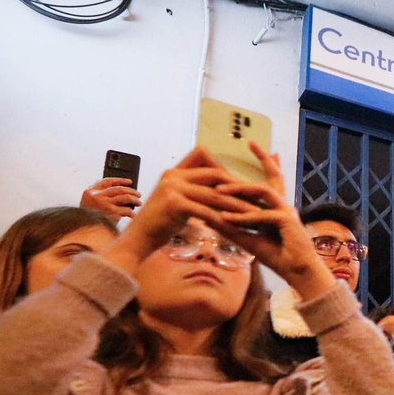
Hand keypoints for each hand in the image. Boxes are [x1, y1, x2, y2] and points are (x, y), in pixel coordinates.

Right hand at [80, 177, 141, 219]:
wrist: (83, 231)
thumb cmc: (88, 218)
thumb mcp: (88, 203)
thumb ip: (99, 195)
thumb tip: (121, 192)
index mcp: (90, 191)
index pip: (108, 181)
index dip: (120, 180)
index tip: (129, 181)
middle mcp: (97, 195)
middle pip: (119, 189)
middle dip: (131, 191)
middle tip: (138, 194)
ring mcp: (104, 203)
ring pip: (125, 197)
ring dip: (134, 200)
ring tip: (139, 203)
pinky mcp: (111, 213)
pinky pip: (126, 210)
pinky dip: (131, 212)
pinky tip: (133, 215)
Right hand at [102, 147, 261, 271]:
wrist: (138, 239)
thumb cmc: (160, 224)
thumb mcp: (177, 201)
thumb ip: (193, 192)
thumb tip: (217, 191)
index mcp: (175, 171)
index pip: (202, 154)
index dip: (222, 166)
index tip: (237, 182)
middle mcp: (173, 175)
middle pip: (214, 173)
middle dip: (236, 186)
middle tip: (255, 199)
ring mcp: (172, 188)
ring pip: (214, 194)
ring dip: (236, 205)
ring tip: (253, 215)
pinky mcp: (173, 204)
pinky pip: (205, 211)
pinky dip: (222, 220)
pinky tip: (234, 228)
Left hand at [213, 142, 334, 299]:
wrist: (298, 272)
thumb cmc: (276, 256)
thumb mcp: (247, 238)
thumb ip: (230, 226)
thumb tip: (207, 216)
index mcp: (277, 207)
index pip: (272, 178)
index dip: (265, 160)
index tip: (253, 144)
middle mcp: (283, 205)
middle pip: (271, 177)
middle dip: (261, 159)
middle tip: (246, 144)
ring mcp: (286, 212)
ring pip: (262, 192)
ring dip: (240, 189)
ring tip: (218, 189)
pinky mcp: (286, 222)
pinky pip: (261, 216)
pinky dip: (242, 217)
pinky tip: (225, 217)